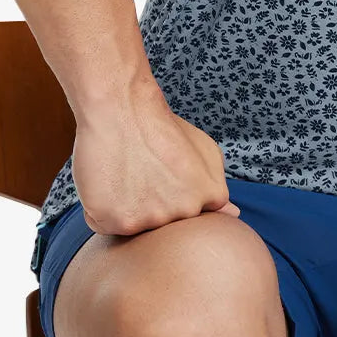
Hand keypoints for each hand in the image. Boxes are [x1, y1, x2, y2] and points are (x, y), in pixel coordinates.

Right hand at [72, 83, 240, 235]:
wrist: (122, 108)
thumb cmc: (162, 127)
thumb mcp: (205, 151)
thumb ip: (217, 186)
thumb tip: (233, 214)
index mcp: (210, 198)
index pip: (193, 219)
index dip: (175, 198)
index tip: (166, 176)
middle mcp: (184, 214)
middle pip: (164, 227)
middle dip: (153, 205)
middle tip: (143, 173)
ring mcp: (150, 220)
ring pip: (135, 228)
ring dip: (128, 208)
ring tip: (127, 174)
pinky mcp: (115, 221)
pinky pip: (106, 227)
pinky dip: (103, 209)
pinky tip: (109, 182)